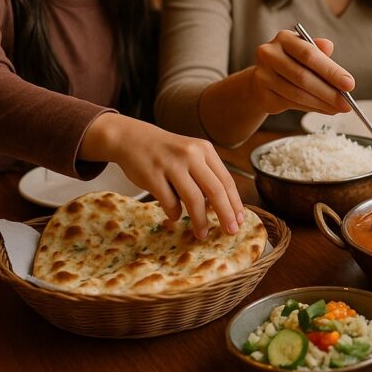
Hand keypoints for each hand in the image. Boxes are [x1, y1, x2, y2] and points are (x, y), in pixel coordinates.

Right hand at [80, 114, 245, 239]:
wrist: (131, 138)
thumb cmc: (166, 152)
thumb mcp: (191, 155)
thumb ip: (206, 176)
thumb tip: (223, 208)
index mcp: (205, 150)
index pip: (226, 180)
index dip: (235, 203)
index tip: (240, 220)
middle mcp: (191, 155)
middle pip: (215, 190)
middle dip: (225, 214)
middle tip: (231, 231)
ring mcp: (171, 164)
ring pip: (194, 199)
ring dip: (200, 220)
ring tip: (202, 234)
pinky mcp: (153, 175)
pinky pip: (169, 201)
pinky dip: (174, 213)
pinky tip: (175, 216)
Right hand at [247, 30, 353, 114]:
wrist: (264, 79)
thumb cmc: (292, 63)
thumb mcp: (306, 52)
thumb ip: (319, 51)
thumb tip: (329, 47)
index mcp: (284, 39)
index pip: (310, 55)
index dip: (331, 71)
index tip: (349, 84)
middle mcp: (269, 54)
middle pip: (303, 77)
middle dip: (329, 92)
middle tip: (346, 103)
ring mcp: (263, 75)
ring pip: (297, 94)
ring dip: (321, 104)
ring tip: (338, 108)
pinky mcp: (262, 95)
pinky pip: (291, 104)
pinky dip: (312, 108)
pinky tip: (325, 109)